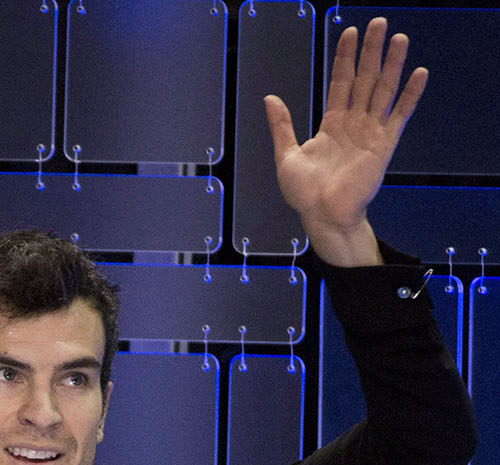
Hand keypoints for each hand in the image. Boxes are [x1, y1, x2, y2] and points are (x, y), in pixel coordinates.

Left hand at [265, 17, 426, 265]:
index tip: (347, 33)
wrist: (321, 216)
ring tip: (399, 38)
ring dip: (392, 64)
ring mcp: (370, 132)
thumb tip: (270, 97)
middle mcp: (353, 123)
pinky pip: (399, 115)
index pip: (340, 82)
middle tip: (377, 23)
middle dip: (370, 51)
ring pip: (383, 90)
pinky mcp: (383, 145)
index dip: (344, 58)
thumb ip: (282, 126)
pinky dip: (410, 95)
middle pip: (364, 79)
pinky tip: (419, 74)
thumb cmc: (304, 192)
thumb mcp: (286, 155)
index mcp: (332, 124)